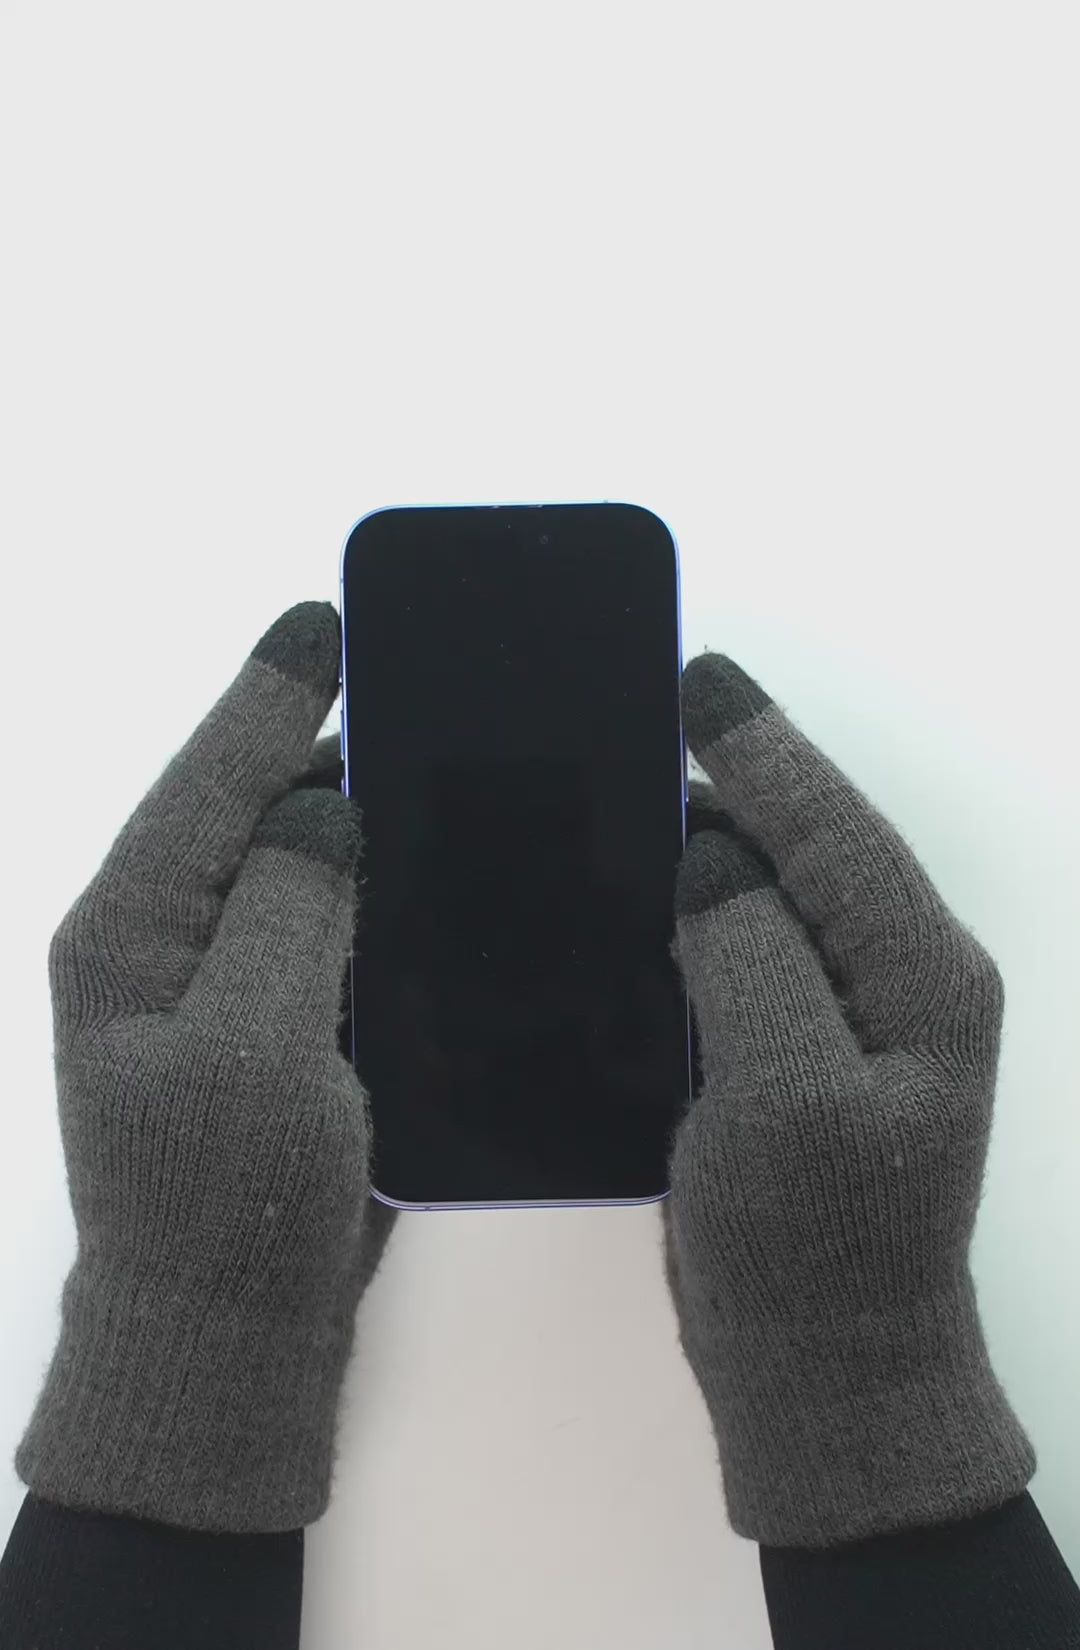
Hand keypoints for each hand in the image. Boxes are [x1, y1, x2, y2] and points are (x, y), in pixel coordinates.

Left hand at [17, 604, 389, 1533]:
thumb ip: (292, 905)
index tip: (326, 618)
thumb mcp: (257, 1041)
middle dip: (313, 741)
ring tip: (425, 751)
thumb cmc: (228, 1193)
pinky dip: (362, 888)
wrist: (229, 1333)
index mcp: (130, 929)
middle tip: (401, 675)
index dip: (272, 695)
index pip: (207, 782)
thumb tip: (323, 805)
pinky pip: (315, 926)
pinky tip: (419, 862)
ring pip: (285, 866)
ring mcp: (211, 984)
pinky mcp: (265, 1024)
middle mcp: (158, 941)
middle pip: (242, 810)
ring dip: (347, 814)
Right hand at [666, 654, 1033, 1547]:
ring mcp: (856, 1018)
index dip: (762, 748)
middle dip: (739, 775)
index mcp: (919, 975)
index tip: (692, 677)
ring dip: (715, 837)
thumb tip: (713, 853)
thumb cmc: (811, 1245)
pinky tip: (644, 888)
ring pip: (781, 892)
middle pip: (816, 843)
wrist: (822, 1376)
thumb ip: (750, 951)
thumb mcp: (783, 1090)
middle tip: (647, 709)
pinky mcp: (803, 1053)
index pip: (837, 828)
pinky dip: (702, 909)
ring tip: (633, 779)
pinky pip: (754, 948)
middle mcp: (902, 979)